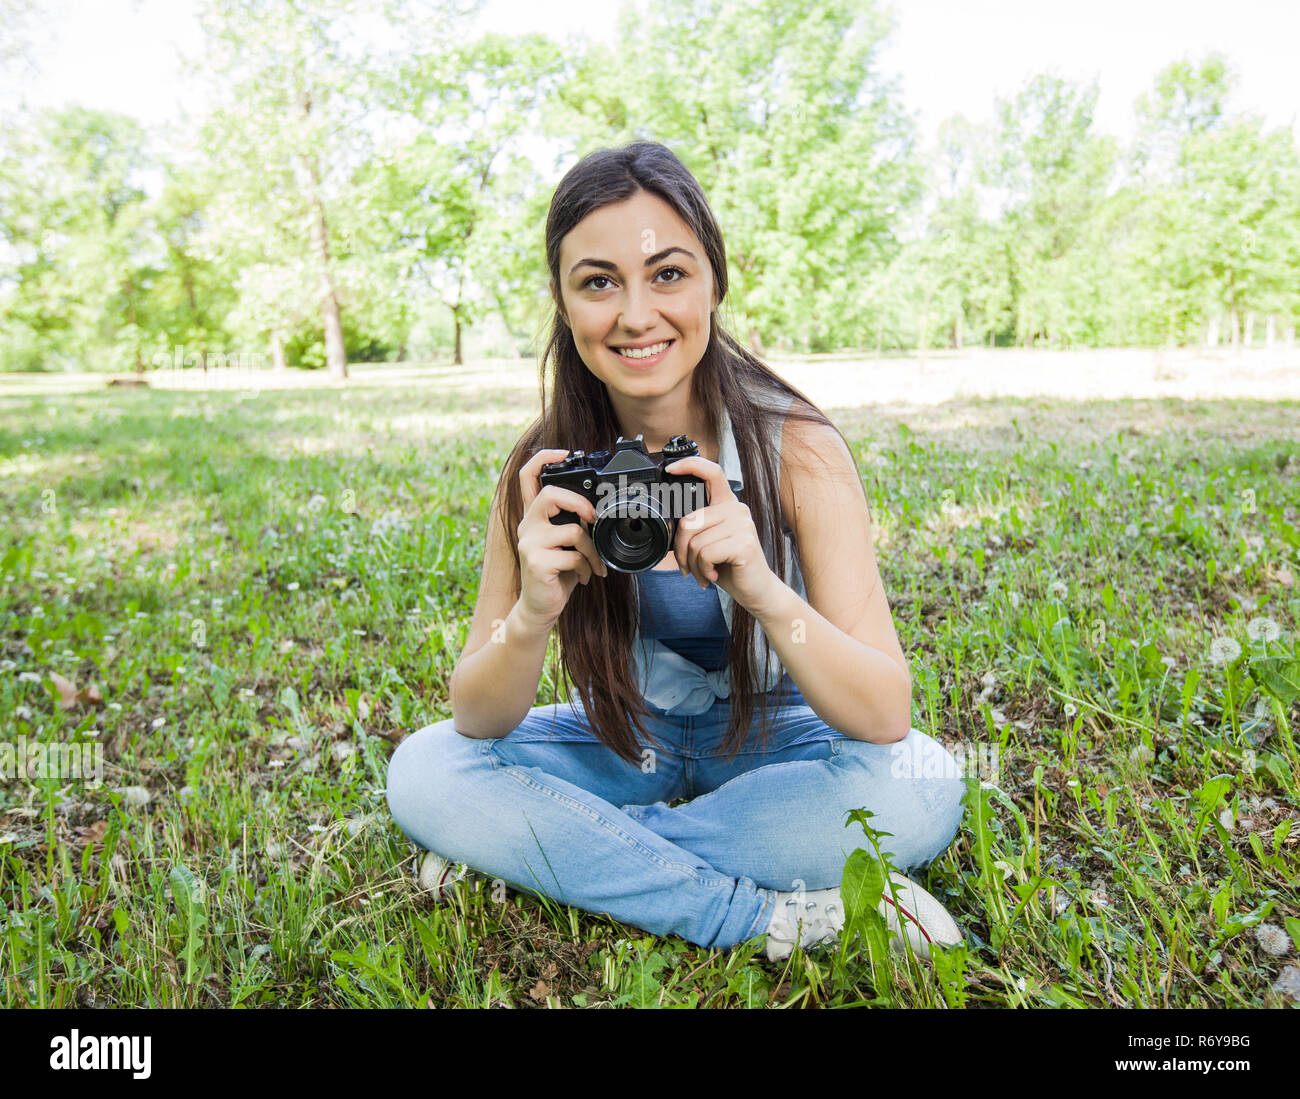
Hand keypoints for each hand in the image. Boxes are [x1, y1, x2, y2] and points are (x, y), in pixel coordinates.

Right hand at [515, 448, 608, 629]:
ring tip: (594, 563)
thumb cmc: (556, 573)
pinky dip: (588, 567)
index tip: (564, 453)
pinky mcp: (536, 562)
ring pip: (572, 531)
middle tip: (593, 519)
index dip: (544, 458)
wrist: (540, 607)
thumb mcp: (564, 544)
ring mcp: (529, 543)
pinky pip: (574, 556)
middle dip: (579, 503)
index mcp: (534, 516)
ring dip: (592, 550)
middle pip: (550, 494)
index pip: (528, 476)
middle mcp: (527, 525)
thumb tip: (597, 511)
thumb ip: (571, 523)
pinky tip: (586, 577)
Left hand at [664, 455, 782, 615]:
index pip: (712, 473)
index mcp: (727, 504)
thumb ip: (697, 528)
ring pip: (695, 542)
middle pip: (688, 522)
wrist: (757, 590)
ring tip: (704, 573)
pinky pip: (705, 554)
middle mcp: (737, 509)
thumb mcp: (710, 542)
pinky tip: (713, 576)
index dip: (690, 465)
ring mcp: (742, 524)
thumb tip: (672, 526)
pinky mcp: (744, 543)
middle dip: (681, 550)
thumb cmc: (730, 566)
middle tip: (688, 567)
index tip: (671, 469)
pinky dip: (703, 570)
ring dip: (693, 565)